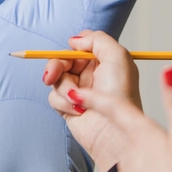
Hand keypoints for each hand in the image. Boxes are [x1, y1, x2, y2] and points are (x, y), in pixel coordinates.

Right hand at [43, 31, 140, 171]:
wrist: (113, 131)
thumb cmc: (120, 96)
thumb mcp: (117, 57)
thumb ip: (97, 39)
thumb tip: (75, 40)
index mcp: (104, 62)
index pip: (80, 47)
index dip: (72, 48)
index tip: (71, 48)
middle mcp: (91, 75)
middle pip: (63, 60)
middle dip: (56, 66)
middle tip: (51, 75)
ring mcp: (79, 91)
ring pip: (56, 79)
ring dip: (63, 88)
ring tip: (76, 99)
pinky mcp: (68, 107)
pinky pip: (54, 97)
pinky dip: (63, 103)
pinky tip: (77, 111)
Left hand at [71, 66, 171, 171]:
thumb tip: (171, 70)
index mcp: (140, 137)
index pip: (112, 108)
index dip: (94, 96)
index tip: (75, 88)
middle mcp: (125, 157)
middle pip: (127, 138)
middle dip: (135, 135)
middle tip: (150, 140)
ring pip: (136, 167)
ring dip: (151, 168)